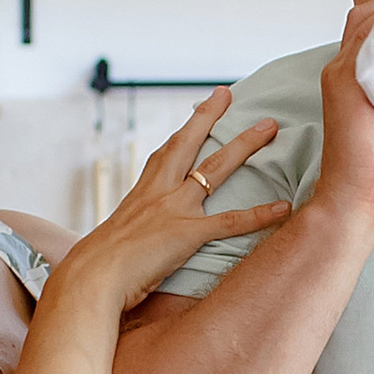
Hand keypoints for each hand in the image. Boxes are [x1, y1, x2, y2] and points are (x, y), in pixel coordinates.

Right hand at [74, 93, 285, 314]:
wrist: (90, 279)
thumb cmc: (96, 269)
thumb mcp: (116, 241)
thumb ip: (134, 234)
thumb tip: (136, 244)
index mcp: (141, 193)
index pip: (166, 153)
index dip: (184, 131)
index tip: (199, 111)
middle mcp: (158, 192)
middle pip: (189, 144)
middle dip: (211, 116)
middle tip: (229, 94)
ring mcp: (174, 209)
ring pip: (216, 168)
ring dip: (245, 145)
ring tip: (270, 128)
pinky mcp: (186, 234)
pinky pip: (230, 222)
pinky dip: (258, 215)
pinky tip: (283, 208)